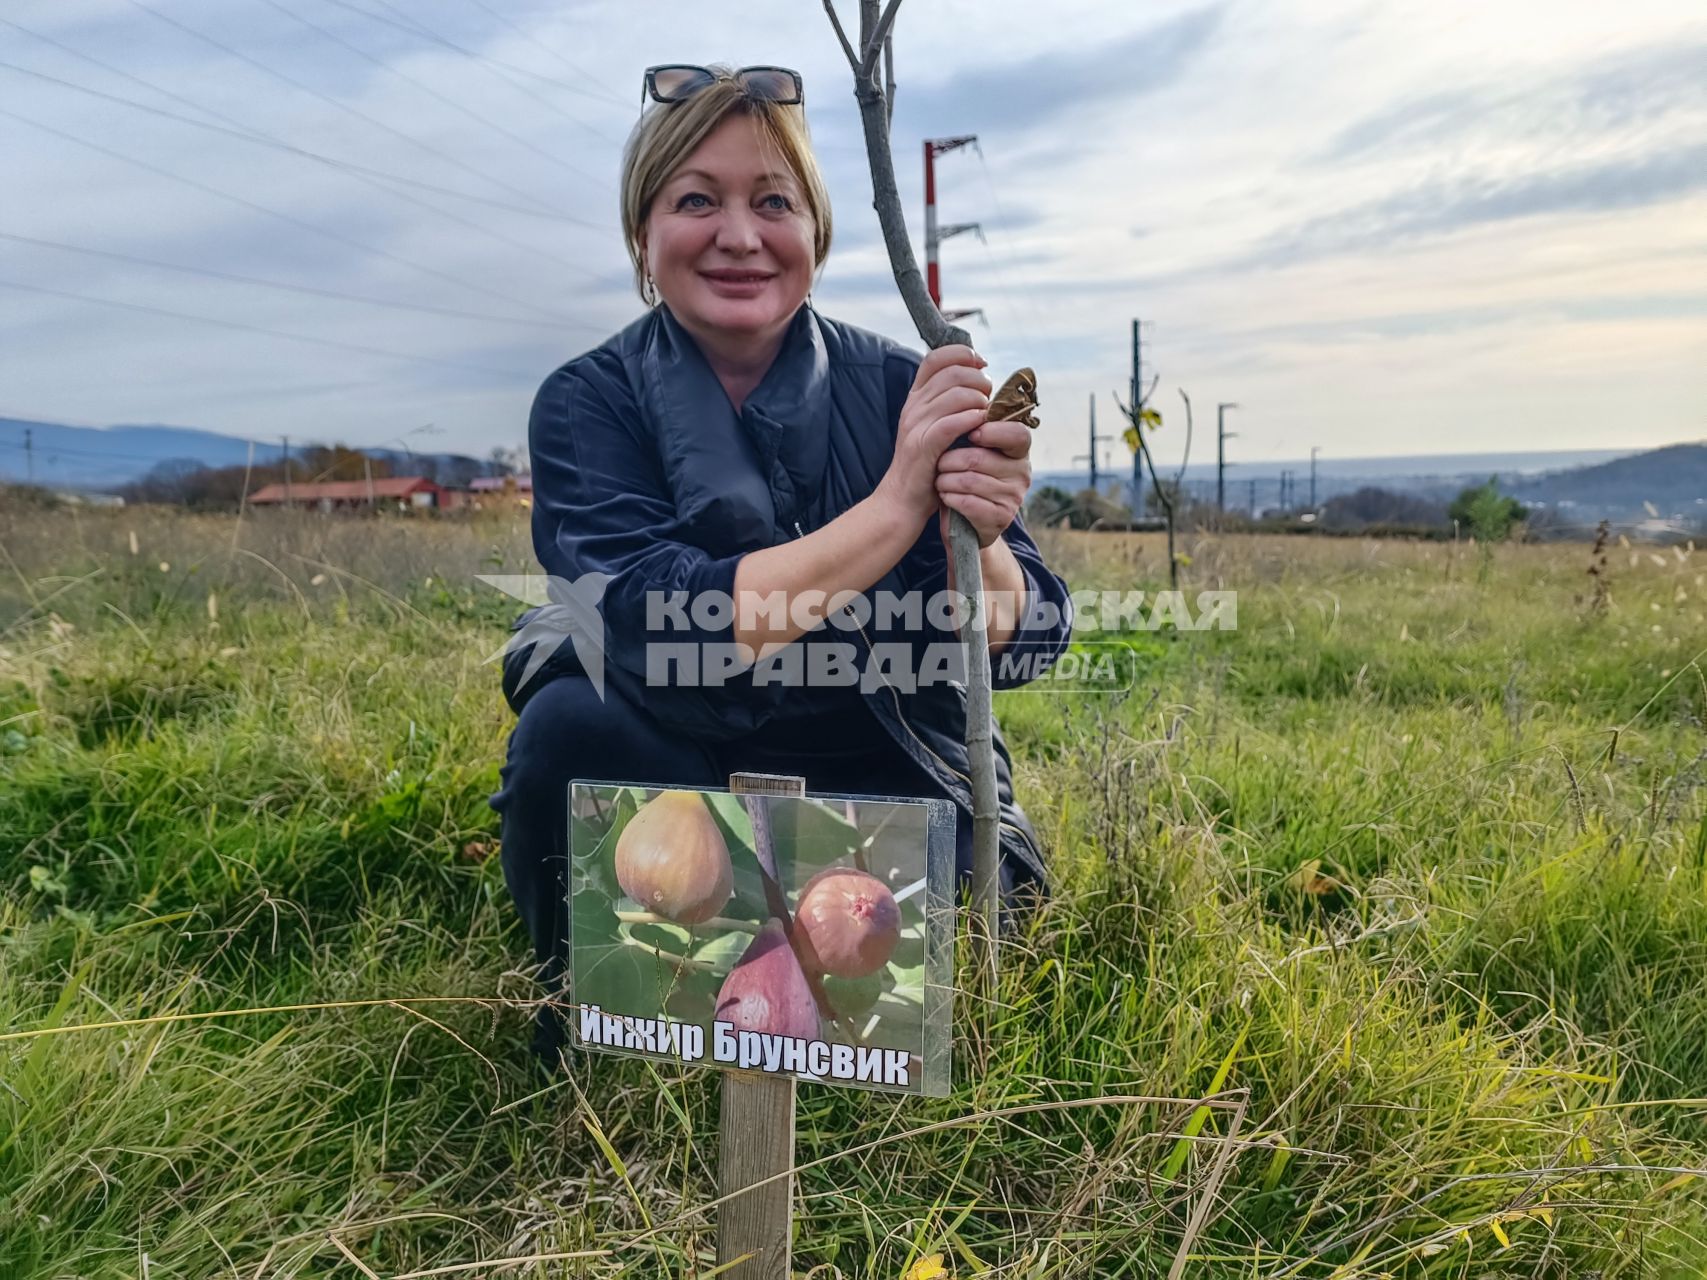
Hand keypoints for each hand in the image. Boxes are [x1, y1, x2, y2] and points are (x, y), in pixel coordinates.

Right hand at [875, 344, 990, 529]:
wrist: (902, 500)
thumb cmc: (926, 465)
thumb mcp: (933, 427)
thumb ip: (948, 404)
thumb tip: (978, 379)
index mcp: (915, 398)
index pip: (935, 357)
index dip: (962, 354)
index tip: (981, 364)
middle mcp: (913, 407)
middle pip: (951, 373)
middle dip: (978, 380)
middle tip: (988, 396)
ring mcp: (916, 425)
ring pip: (955, 395)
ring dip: (979, 401)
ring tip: (986, 414)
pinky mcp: (924, 446)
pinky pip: (952, 422)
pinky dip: (972, 420)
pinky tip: (980, 426)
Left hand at [934, 414, 1031, 548]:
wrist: (964, 524)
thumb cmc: (965, 477)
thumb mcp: (972, 449)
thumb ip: (974, 426)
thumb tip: (961, 395)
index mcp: (1018, 450)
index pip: (1017, 434)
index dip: (992, 432)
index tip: (971, 434)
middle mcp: (1022, 473)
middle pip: (979, 458)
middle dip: (950, 460)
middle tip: (940, 464)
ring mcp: (1013, 497)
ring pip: (969, 480)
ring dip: (945, 480)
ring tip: (940, 480)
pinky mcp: (1000, 518)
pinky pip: (967, 502)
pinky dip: (949, 498)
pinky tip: (945, 496)